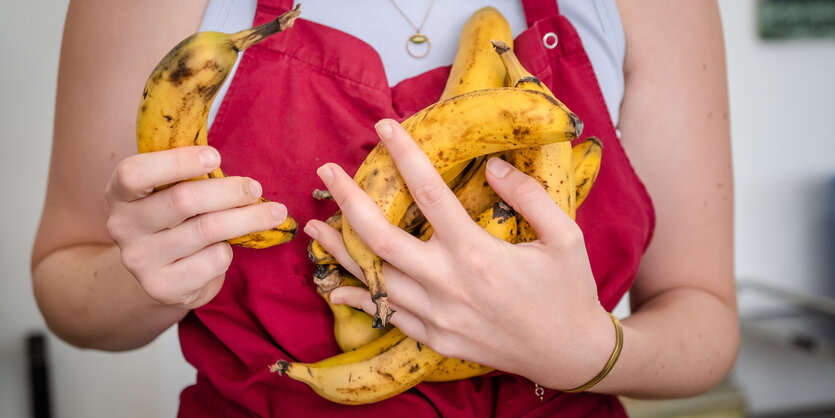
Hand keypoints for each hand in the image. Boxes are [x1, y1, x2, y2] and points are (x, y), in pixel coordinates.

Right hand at [104, 146, 288, 308]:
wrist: (163, 275)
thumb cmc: (176, 220)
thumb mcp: (170, 191)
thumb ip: (189, 174)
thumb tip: (228, 162)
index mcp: (120, 193)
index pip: (135, 173)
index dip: (177, 162)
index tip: (216, 157)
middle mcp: (122, 226)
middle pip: (183, 200)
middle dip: (230, 191)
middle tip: (256, 188)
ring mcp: (140, 260)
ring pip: (207, 230)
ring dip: (248, 218)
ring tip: (273, 213)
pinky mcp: (163, 287)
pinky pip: (213, 259)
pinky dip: (229, 250)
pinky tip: (227, 247)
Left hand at [304, 120, 614, 388]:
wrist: (570, 355)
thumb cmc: (569, 291)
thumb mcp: (565, 236)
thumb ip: (528, 195)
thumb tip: (491, 165)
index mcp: (478, 254)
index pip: (430, 193)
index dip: (404, 155)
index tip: (385, 126)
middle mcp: (449, 285)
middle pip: (381, 238)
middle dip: (348, 201)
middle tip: (326, 172)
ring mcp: (438, 316)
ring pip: (374, 280)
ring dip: (341, 252)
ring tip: (314, 228)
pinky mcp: (436, 339)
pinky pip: (388, 316)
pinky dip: (360, 299)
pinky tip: (337, 286)